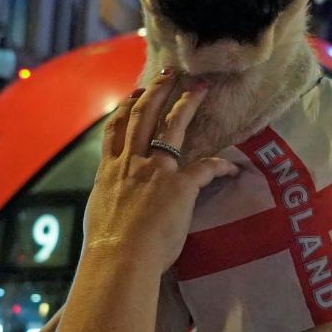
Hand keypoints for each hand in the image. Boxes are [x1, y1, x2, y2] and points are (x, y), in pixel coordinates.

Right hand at [83, 70, 239, 270]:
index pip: (116, 130)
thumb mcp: (99, 212)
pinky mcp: (180, 185)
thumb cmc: (106, 246)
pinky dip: (221, 166)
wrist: (119, 258)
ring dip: (187, 104)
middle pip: (143, 116)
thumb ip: (108, 197)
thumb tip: (109, 201)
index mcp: (110, 171)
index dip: (126, 107)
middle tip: (169, 74)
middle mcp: (131, 163)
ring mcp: (156, 170)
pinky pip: (206, 168)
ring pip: (171, 127)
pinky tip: (232, 166)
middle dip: (157, 92)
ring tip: (200, 88)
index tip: (136, 93)